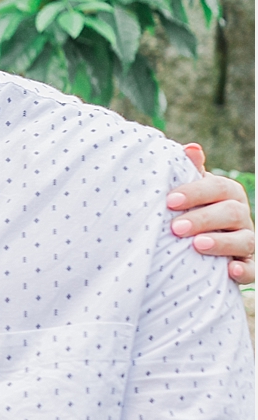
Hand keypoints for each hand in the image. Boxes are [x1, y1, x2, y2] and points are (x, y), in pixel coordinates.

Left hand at [168, 144, 253, 281]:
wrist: (190, 245)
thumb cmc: (187, 210)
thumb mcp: (187, 192)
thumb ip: (189, 172)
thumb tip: (191, 148)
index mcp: (227, 194)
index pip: (217, 188)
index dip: (195, 193)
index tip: (169, 201)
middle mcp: (240, 215)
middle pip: (231, 213)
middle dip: (203, 219)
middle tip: (175, 228)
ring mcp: (246, 241)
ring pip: (245, 240)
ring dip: (222, 243)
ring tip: (197, 245)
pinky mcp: (248, 265)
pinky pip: (254, 269)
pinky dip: (245, 270)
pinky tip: (230, 271)